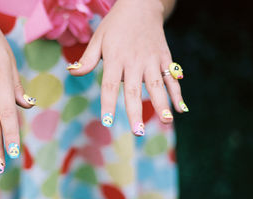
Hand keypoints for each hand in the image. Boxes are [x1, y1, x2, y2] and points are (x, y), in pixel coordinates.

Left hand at [68, 0, 186, 134]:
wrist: (141, 4)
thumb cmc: (115, 25)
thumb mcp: (98, 39)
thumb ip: (87, 59)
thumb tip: (71, 72)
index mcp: (115, 59)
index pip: (110, 86)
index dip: (109, 104)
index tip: (107, 122)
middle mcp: (134, 61)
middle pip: (134, 90)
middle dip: (136, 112)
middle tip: (137, 132)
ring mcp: (152, 60)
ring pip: (157, 84)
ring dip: (162, 103)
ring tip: (167, 121)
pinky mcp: (164, 57)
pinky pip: (171, 77)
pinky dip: (177, 92)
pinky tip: (181, 108)